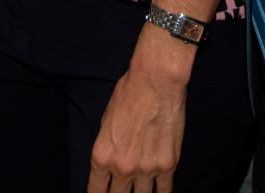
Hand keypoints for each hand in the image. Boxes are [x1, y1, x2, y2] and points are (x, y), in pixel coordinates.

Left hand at [88, 29, 191, 191]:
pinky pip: (164, 190)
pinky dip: (161, 192)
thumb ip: (108, 147)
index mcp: (102, 156)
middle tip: (121, 191)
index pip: (96, 191)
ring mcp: (146, 169)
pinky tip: (159, 191)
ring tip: (139, 190)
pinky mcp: (168, 165)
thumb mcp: (106, 121)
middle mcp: (122, 167)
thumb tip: (111, 162)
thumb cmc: (129, 94)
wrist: (156, 82)